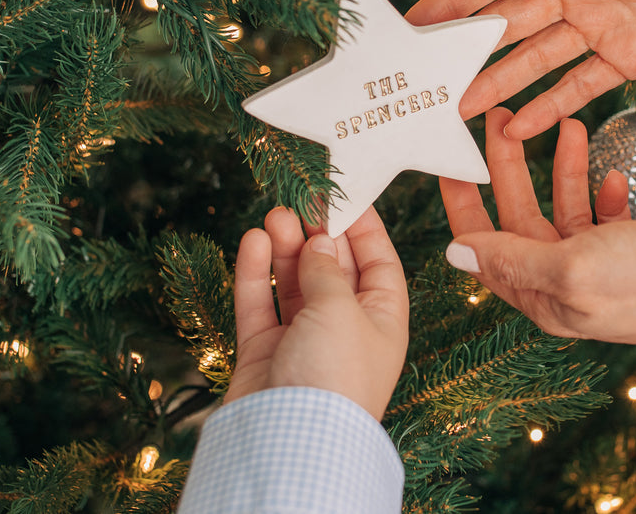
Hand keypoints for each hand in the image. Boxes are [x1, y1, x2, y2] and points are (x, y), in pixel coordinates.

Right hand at [225, 206, 408, 420]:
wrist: (289, 442)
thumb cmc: (334, 375)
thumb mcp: (341, 308)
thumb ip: (327, 268)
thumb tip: (319, 240)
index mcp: (382, 321)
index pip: (379, 263)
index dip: (363, 228)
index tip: (346, 193)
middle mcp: (345, 329)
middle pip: (332, 268)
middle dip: (316, 233)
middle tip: (300, 198)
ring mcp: (304, 341)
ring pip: (294, 282)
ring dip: (284, 247)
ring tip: (274, 214)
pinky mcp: (266, 353)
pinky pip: (262, 303)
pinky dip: (256, 273)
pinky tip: (253, 241)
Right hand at [408, 0, 635, 137]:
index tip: (418, 19)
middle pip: (510, 21)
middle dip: (467, 47)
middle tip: (426, 75)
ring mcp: (601, 28)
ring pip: (537, 59)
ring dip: (500, 83)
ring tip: (460, 110)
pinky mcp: (627, 63)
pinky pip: (579, 87)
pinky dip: (550, 107)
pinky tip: (519, 128)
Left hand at [440, 107, 635, 349]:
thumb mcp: (573, 267)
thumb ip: (512, 258)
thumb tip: (455, 254)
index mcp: (542, 297)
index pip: (483, 245)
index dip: (462, 201)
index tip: (450, 156)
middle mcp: (566, 286)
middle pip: (519, 218)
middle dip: (508, 167)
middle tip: (501, 119)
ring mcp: (601, 269)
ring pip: (562, 208)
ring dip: (561, 168)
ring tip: (568, 125)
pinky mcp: (635, 253)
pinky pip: (603, 215)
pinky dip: (602, 190)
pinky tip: (612, 173)